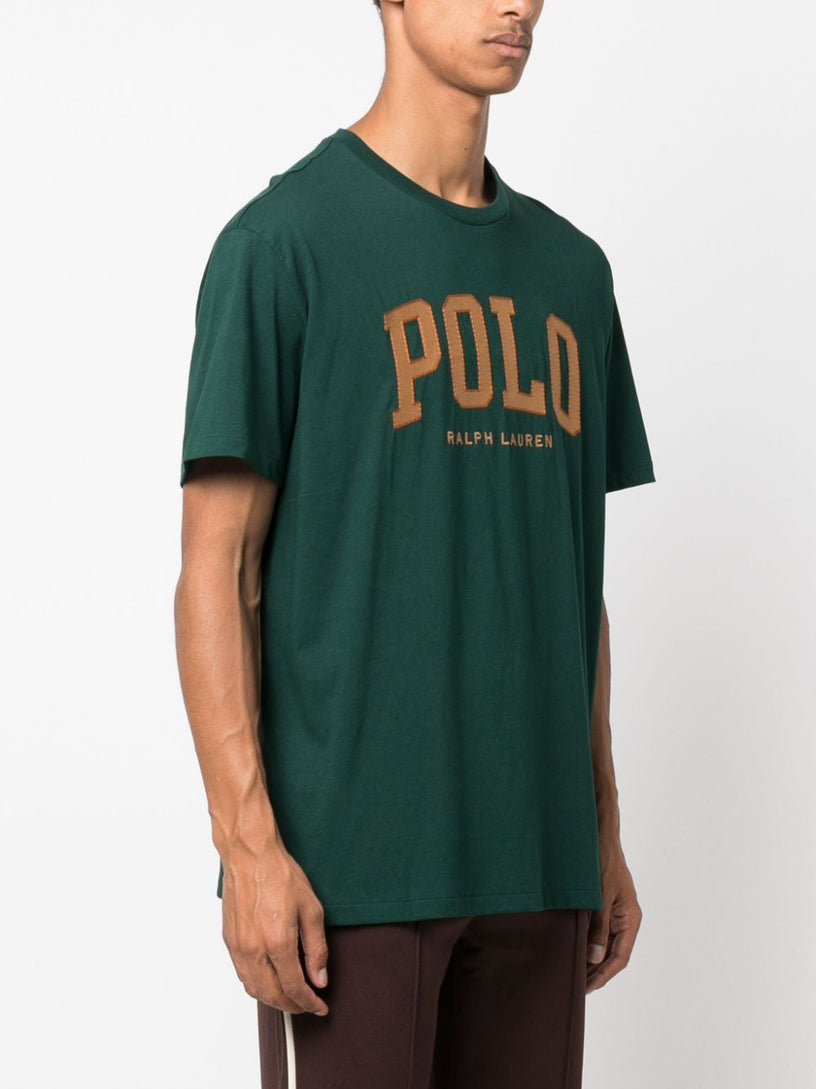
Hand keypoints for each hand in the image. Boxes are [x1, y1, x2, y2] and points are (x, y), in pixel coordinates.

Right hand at [220, 837, 329, 1014]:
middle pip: (271, 995)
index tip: (319, 1006)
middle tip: (307, 1005)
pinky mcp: (229, 940)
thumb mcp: (311, 908)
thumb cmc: (280, 874)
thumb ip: (316, 948)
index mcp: (277, 941)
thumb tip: (319, 977)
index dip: (309, 1002)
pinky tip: (270, 979)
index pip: (294, 987)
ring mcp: (238, 946)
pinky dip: (257, 985)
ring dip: (272, 999)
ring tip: (290, 997)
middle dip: (291, 1006)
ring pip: (253, 989)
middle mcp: (253, 949)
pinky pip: (242, 974)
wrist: (249, 855)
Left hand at [585, 835, 641, 993]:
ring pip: (604, 944)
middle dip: (596, 971)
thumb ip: (599, 927)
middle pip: (613, 954)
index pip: (620, 957)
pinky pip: (598, 930)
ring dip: (591, 958)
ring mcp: (615, 912)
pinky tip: (573, 949)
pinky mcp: (604, 906)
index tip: (587, 988)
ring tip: (572, 972)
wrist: (599, 835)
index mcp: (630, 918)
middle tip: (576, 986)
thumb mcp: (600, 897)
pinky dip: (587, 942)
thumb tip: (596, 959)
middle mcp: (625, 919)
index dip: (603, 975)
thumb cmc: (603, 862)